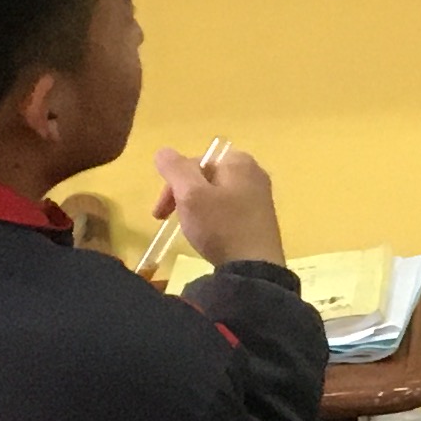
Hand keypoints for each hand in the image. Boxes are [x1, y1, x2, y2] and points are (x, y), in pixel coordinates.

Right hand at [154, 144, 285, 271]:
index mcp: (238, 161)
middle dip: (183, 197)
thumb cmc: (221, 226)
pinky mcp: (260, 219)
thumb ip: (175, 169)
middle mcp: (253, 173)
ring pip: (215, 195)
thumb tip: (164, 151)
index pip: (194, 162)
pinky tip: (210, 237)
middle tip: (167, 221)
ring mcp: (260, 197)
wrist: (255, 269)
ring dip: (195, 209)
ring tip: (190, 230)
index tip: (160, 212)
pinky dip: (213, 220)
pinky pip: (228, 211)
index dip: (172, 185)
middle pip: (205, 178)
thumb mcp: (191, 194)